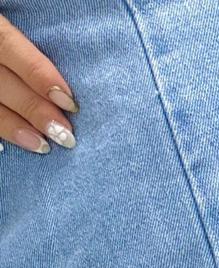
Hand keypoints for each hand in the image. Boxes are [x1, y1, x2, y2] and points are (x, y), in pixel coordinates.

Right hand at [0, 15, 76, 153]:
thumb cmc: (10, 44)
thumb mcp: (11, 27)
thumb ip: (30, 51)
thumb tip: (66, 89)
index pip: (11, 48)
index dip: (40, 76)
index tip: (69, 102)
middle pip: (2, 83)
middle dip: (35, 110)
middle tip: (65, 135)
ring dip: (16, 128)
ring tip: (43, 146)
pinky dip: (0, 132)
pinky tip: (17, 145)